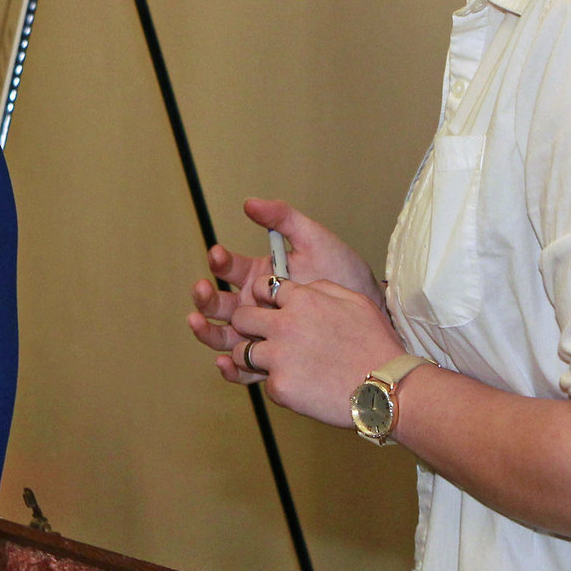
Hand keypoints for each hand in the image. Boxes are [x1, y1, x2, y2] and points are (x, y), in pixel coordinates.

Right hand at [188, 198, 379, 361]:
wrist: (373, 312)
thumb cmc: (346, 274)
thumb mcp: (315, 241)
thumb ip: (284, 219)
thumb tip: (249, 203)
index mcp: (260, 277)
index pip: (229, 268)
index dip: (220, 261)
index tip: (218, 254)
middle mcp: (255, 306)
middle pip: (218, 305)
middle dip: (205, 297)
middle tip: (202, 290)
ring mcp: (262, 334)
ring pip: (223, 337)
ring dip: (205, 330)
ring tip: (197, 323)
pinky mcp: (272, 360)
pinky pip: (245, 367)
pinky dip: (229, 367)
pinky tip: (225, 360)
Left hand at [189, 273, 407, 430]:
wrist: (386, 388)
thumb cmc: (376, 345)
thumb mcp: (355, 302)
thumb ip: (323, 289)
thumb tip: (304, 288)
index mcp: (303, 300)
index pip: (262, 287)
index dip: (263, 298)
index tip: (268, 307)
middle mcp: (285, 324)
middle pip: (241, 317)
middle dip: (246, 325)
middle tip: (259, 336)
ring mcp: (279, 356)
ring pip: (242, 352)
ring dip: (254, 357)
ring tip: (278, 364)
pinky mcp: (279, 386)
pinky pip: (264, 382)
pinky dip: (279, 385)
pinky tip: (302, 386)